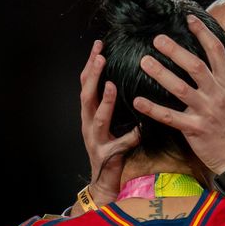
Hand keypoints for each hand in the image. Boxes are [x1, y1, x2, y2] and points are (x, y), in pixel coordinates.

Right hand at [79, 40, 140, 206]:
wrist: (103, 181)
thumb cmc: (110, 147)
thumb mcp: (110, 122)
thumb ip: (112, 103)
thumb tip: (123, 78)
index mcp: (89, 113)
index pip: (86, 83)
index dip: (90, 64)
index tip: (99, 44)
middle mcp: (88, 123)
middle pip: (86, 95)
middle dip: (92, 75)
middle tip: (100, 56)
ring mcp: (96, 140)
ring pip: (97, 118)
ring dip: (104, 101)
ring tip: (110, 85)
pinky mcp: (107, 155)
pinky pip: (119, 145)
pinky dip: (129, 138)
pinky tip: (138, 132)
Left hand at [133, 14, 224, 173]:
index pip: (217, 52)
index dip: (203, 33)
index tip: (189, 19)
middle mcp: (218, 94)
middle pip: (195, 66)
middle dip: (175, 50)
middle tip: (157, 39)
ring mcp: (206, 111)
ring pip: (181, 88)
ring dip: (161, 73)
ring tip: (144, 62)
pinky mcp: (195, 129)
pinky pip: (171, 117)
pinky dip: (154, 109)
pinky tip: (138, 101)